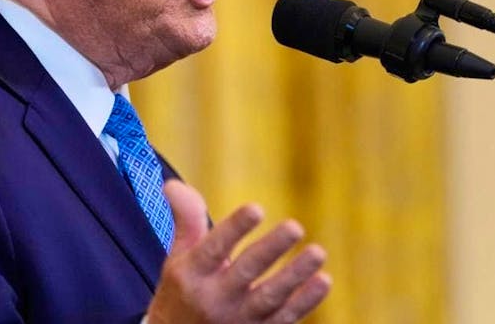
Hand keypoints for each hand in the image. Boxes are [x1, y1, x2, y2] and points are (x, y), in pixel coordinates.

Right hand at [146, 180, 330, 323]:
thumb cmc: (184, 292)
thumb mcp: (178, 258)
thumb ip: (186, 219)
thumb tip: (172, 183)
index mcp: (192, 274)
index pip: (213, 248)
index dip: (235, 228)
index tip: (256, 208)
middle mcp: (214, 299)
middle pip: (246, 272)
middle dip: (271, 249)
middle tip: (295, 226)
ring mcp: (237, 320)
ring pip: (270, 298)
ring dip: (295, 276)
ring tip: (318, 252)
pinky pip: (284, 319)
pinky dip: (305, 302)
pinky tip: (322, 280)